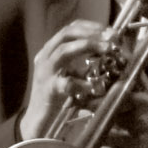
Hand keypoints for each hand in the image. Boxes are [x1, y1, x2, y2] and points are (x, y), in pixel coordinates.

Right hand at [19, 20, 114, 142]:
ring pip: (64, 51)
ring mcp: (45, 73)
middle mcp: (45, 58)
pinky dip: (82, 83)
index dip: (90, 26)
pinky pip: (66, 83)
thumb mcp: (69, 75)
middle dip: (91, 33)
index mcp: (49, 52)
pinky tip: (95, 86)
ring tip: (107, 49)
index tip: (108, 30)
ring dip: (88, 46)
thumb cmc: (56, 98)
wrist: (37, 121)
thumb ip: (81, 64)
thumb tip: (106, 54)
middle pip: (66, 34)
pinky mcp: (49, 90)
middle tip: (111, 37)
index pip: (69, 29)